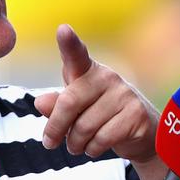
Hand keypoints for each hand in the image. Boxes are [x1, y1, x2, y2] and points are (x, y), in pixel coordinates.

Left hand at [36, 24, 159, 160]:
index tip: (63, 30)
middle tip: (50, 142)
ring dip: (75, 143)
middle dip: (56, 127)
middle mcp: (106, 77)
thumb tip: (40, 103)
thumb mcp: (73, 108)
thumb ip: (56, 105)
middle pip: (70, 102)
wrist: (139, 132)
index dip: (69, 42)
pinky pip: (102, 139)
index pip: (77, 54)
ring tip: (76, 145)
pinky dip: (91, 149)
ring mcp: (124, 95)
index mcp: (87, 71)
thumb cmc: (98, 114)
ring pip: (84, 126)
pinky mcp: (136, 115)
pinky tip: (94, 147)